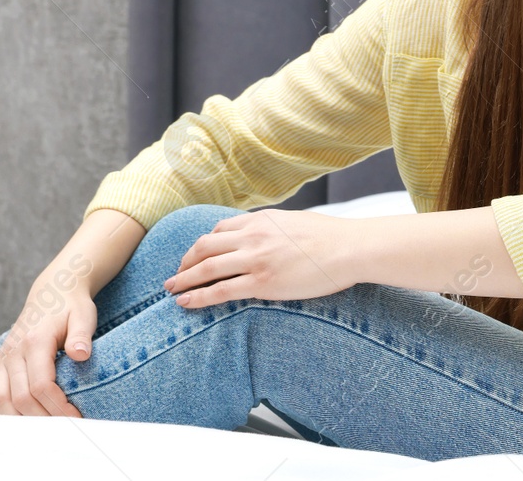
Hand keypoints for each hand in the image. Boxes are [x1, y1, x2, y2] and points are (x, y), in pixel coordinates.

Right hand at [0, 275, 95, 417]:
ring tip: (49, 427)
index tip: (75, 417)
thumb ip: (82, 335)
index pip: (41, 384)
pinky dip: (8, 410)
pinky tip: (27, 419)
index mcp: (35, 341)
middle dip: (44, 417)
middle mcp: (13, 352)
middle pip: (20, 398)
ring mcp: (2, 359)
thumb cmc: (71, 307)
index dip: (57, 406)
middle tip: (66, 427)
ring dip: (24, 418)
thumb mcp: (85, 314)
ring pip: (2, 401)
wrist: (52, 292)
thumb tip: (81, 354)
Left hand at [163, 209, 356, 307]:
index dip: (201, 246)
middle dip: (184, 262)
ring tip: (171, 291)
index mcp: (262, 220)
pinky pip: (219, 290)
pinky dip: (197, 297)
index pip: (219, 230)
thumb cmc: (332, 237)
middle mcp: (253, 236)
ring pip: (205, 268)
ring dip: (183, 280)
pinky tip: (185, 304)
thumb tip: (268, 238)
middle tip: (175, 276)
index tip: (195, 257)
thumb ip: (275, 229)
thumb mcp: (296, 222)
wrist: (351, 248)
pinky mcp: (262, 282)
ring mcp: (256, 259)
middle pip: (203, 247)